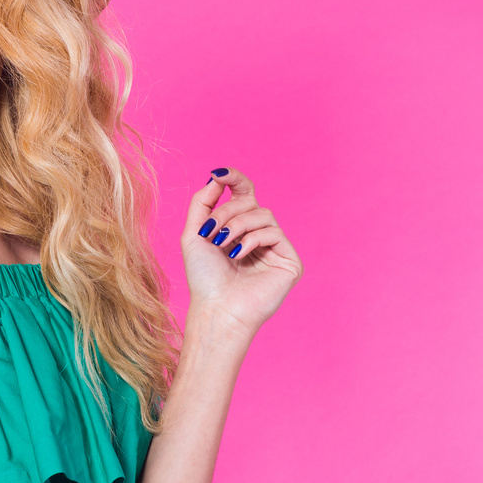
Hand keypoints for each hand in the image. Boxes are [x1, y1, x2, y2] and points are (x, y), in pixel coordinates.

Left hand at [180, 168, 302, 335]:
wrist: (216, 308)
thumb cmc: (204, 278)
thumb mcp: (193, 234)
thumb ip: (202, 203)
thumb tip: (215, 177)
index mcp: (238, 228)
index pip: (244, 194)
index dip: (235, 179)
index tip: (219, 173)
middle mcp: (258, 235)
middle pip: (249, 202)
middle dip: (225, 212)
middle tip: (210, 232)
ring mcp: (275, 248)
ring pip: (262, 214)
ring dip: (237, 225)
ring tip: (222, 244)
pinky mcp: (289, 260)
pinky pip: (274, 232)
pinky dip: (253, 239)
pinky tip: (238, 254)